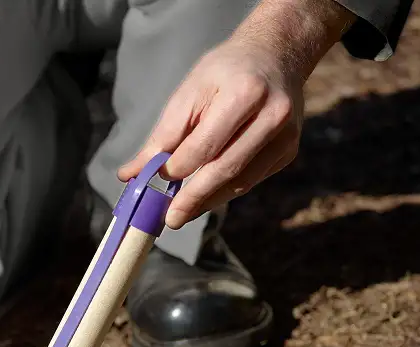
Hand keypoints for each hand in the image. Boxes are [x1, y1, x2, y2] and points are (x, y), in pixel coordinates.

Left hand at [120, 0, 354, 228]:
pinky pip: (251, 180)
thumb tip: (131, 173)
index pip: (205, 145)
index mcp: (245, 93)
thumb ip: (164, 134)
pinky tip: (205, 196)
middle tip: (170, 220)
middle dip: (194, 198)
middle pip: (226, 169)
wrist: (276, 55)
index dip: (178, 169)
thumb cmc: (225, 72)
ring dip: (208, 201)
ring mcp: (286, 137)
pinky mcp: (288, 151)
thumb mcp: (190, 91)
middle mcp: (273, 116)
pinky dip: (225, 190)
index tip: (155, 184)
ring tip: (182, 213)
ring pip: (241, 182)